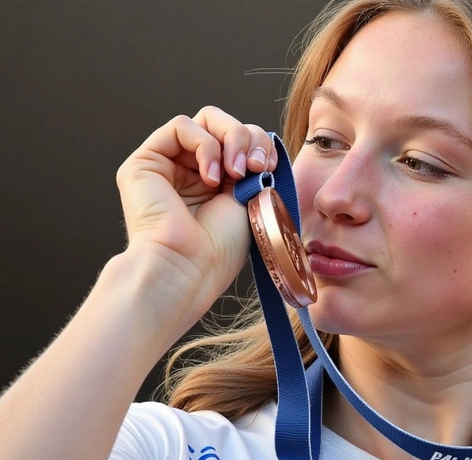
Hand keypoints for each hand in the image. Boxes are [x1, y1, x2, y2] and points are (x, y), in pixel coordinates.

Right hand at [115, 106, 276, 330]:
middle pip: (225, 125)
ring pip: (206, 121)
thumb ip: (254, 165)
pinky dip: (204, 144)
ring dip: (231, 140)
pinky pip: (180, 126)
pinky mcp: (145, 162)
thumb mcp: (250, 198)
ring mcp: (169, 165)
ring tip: (235, 173)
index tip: (269, 169)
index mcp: (219, 183)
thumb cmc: (220, 248)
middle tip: (255, 167)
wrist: (188, 268)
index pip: (243, 142)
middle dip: (248, 139)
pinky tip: (211, 176)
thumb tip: (261, 142)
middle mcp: (192, 171)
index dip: (261, 146)